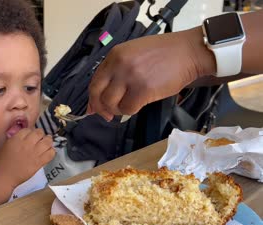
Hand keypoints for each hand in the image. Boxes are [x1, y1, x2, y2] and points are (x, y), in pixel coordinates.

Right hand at [0, 128, 54, 187]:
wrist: (4, 176)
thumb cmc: (1, 162)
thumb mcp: (6, 145)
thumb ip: (15, 139)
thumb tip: (23, 137)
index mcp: (17, 138)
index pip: (28, 129)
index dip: (30, 132)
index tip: (31, 135)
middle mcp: (27, 143)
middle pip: (39, 133)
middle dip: (40, 134)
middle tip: (40, 138)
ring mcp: (34, 152)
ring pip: (47, 141)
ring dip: (48, 141)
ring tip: (47, 143)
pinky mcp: (39, 162)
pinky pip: (51, 153)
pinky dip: (51, 151)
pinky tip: (48, 152)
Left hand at [87, 28, 215, 119]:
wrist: (189, 52)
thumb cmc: (164, 54)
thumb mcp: (134, 53)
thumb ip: (116, 71)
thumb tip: (100, 97)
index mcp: (115, 55)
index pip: (95, 81)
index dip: (93, 98)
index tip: (94, 108)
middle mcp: (119, 64)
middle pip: (98, 93)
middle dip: (100, 108)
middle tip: (107, 115)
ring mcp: (130, 76)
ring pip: (110, 103)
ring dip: (117, 110)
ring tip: (127, 106)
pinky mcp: (143, 89)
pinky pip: (128, 108)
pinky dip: (130, 111)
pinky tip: (137, 105)